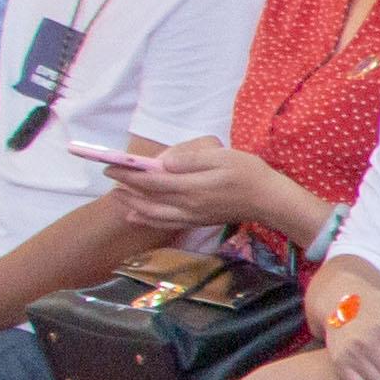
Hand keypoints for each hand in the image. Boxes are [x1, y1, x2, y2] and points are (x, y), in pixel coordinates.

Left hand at [105, 138, 287, 240]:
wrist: (270, 201)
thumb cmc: (249, 173)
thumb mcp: (221, 156)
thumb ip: (190, 159)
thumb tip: (163, 162)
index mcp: (190, 186)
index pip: (150, 180)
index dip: (128, 174)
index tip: (111, 165)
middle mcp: (186, 204)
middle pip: (148, 198)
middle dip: (126, 187)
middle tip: (109, 176)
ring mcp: (191, 216)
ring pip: (153, 214)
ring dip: (133, 205)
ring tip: (118, 196)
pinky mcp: (197, 221)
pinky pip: (165, 223)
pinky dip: (148, 220)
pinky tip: (138, 216)